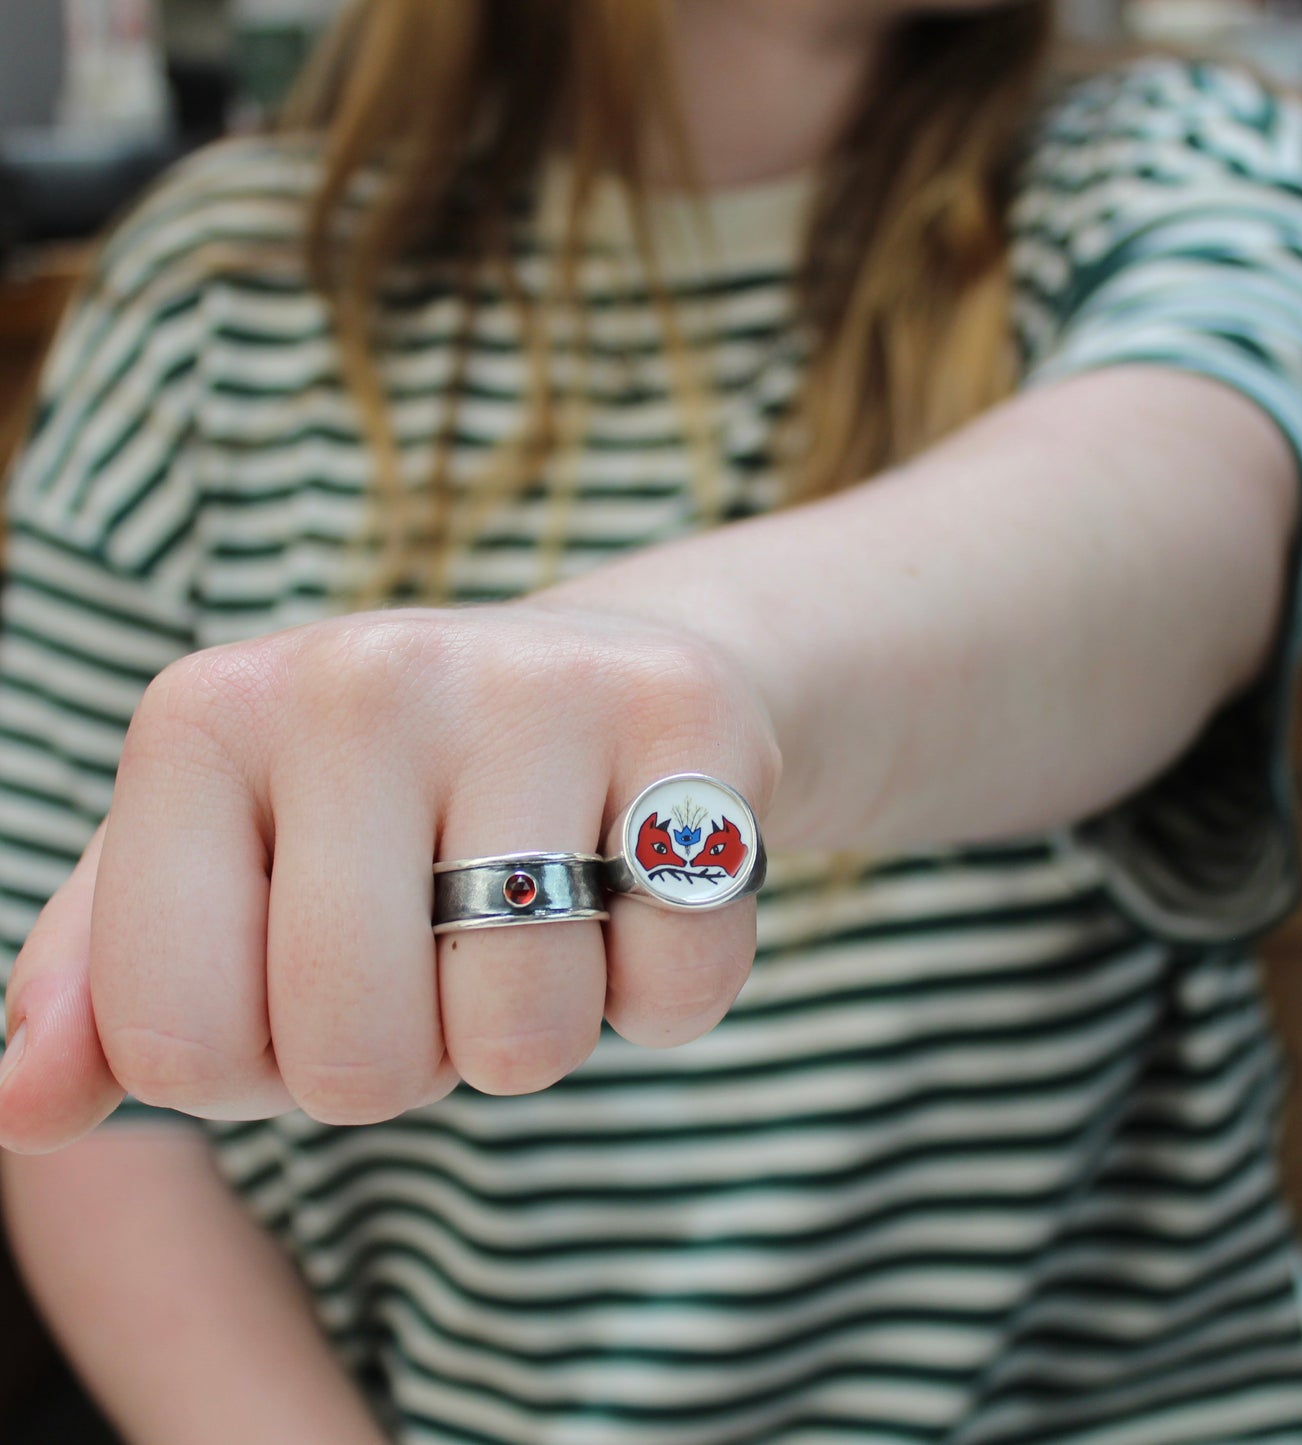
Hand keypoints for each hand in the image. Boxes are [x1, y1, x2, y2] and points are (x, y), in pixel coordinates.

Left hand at [0, 603, 781, 1151]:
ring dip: (538, 1031)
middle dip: (408, 1063)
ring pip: (523, 1034)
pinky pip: (679, 986)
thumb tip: (22, 1109)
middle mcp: (363, 677)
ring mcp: (536, 686)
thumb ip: (111, 985)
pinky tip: (641, 888)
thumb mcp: (227, 865)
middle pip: (354, 1055)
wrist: (590, 677)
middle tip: (442, 959)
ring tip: (545, 916)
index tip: (310, 981)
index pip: (174, 1042)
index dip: (259, 1067)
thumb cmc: (388, 804)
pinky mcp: (691, 718)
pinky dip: (663, 994)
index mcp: (206, 717)